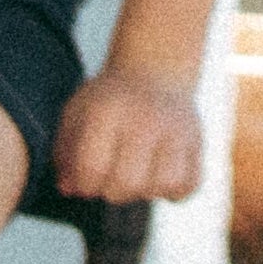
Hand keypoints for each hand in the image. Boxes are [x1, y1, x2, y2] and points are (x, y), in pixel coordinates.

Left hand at [51, 66, 202, 202]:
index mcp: (106, 111)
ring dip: (144, 192)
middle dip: (112, 192)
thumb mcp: (76, 114)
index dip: (84, 185)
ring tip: (136, 177)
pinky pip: (189, 185)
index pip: (93, 167)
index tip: (85, 179)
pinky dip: (173, 191)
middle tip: (110, 178)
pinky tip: (158, 177)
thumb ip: (65, 153)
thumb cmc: (107, 102)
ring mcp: (176, 131)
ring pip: (163, 185)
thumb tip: (68, 189)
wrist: (154, 72)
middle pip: (128, 182)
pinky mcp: (197, 142)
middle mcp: (144, 119)